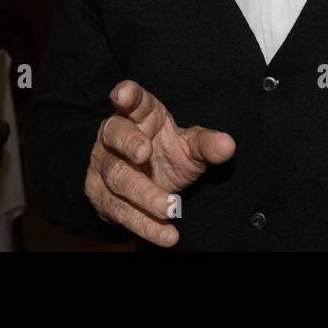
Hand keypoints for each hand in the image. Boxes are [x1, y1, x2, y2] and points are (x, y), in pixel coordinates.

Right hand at [84, 80, 234, 246]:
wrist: (147, 184)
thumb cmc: (167, 154)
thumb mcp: (190, 148)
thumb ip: (206, 144)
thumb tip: (228, 145)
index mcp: (138, 115)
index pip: (132, 100)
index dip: (127, 94)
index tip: (125, 93)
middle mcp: (114, 136)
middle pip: (115, 134)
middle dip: (128, 143)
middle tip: (144, 153)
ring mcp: (103, 165)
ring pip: (118, 178)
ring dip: (144, 194)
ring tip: (171, 207)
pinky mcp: (100, 195)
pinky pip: (121, 211)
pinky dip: (145, 225)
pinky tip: (167, 234)